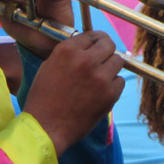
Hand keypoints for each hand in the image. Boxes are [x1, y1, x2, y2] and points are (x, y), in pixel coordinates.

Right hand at [23, 31, 124, 155]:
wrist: (45, 128)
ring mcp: (100, 77)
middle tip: (103, 57)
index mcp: (68, 50)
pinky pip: (120, 81)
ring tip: (100, 77)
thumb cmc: (43, 98)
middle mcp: (86, 60)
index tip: (97, 45)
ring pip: (118, 61)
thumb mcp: (49, 66)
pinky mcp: (110, 94)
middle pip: (109, 44)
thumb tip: (88, 46)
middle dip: (106, 50)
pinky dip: (113, 85)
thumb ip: (69, 53)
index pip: (92, 35)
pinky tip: (101, 92)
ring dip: (110, 67)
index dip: (95, 40)